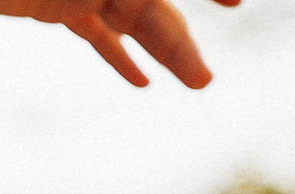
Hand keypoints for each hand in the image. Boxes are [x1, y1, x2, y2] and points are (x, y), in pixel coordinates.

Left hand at [0, 0, 235, 90]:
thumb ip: (109, 11)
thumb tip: (120, 29)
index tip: (237, 2)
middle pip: (153, 3)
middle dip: (179, 37)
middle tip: (203, 80)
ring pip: (135, 19)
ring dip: (164, 52)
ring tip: (198, 84)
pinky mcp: (58, 4)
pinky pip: (100, 31)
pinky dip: (121, 54)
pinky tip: (143, 83)